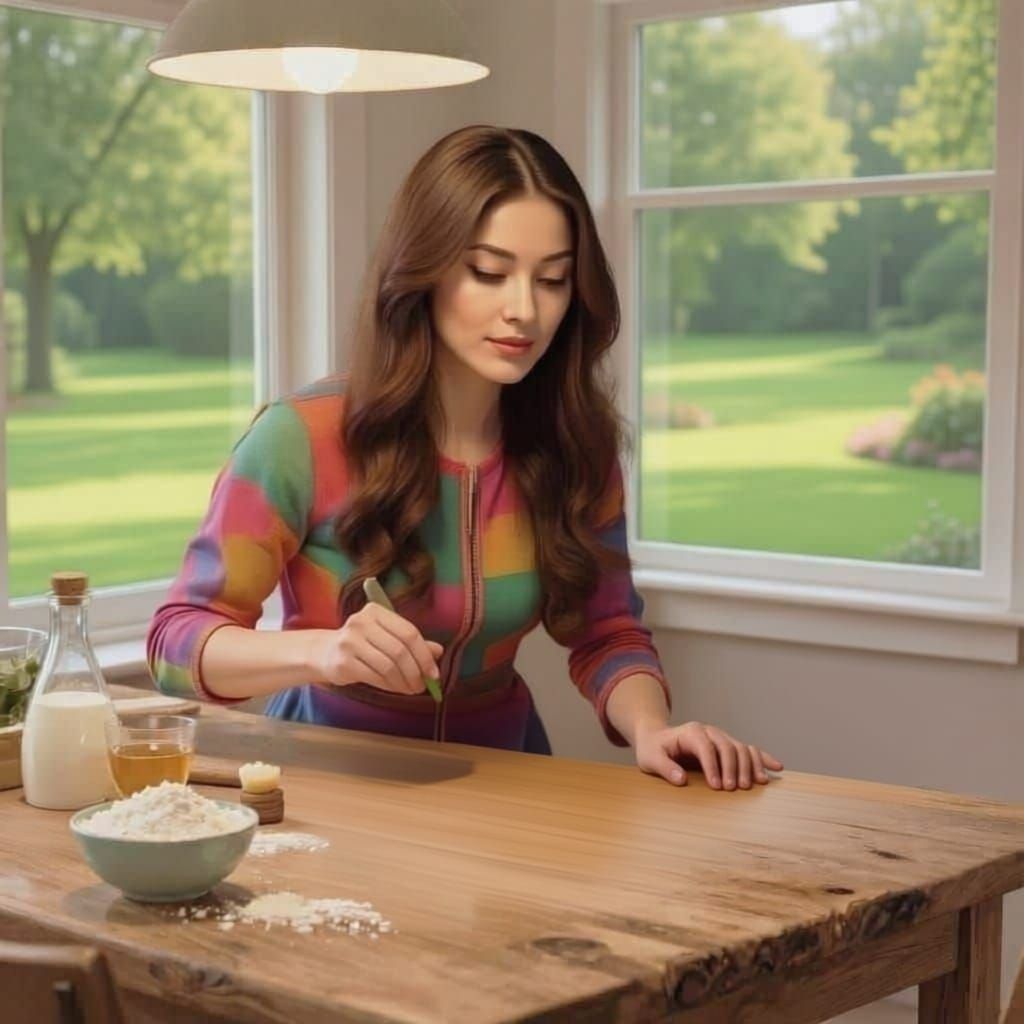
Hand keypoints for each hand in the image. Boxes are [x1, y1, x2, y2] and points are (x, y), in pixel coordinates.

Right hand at [312, 605, 443, 695]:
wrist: (325, 653)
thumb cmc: (363, 644)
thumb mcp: (387, 637)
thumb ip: (411, 642)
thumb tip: (438, 651)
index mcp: (376, 611)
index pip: (409, 632)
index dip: (424, 655)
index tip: (434, 674)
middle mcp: (361, 622)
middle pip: (400, 650)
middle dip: (415, 672)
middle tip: (422, 686)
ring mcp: (349, 641)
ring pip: (388, 666)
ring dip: (403, 682)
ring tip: (410, 689)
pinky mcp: (343, 661)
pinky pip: (374, 676)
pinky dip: (389, 686)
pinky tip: (394, 688)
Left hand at [635, 721, 783, 789]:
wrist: (657, 738)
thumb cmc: (653, 750)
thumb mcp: (650, 758)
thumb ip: (664, 768)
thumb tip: (681, 779)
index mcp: (691, 732)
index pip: (706, 747)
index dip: (713, 766)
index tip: (717, 786)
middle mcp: (709, 732)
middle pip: (727, 746)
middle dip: (732, 768)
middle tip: (733, 790)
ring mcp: (721, 737)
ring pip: (742, 747)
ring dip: (750, 765)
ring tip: (754, 785)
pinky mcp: (728, 746)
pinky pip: (750, 749)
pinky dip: (763, 758)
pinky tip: (777, 768)